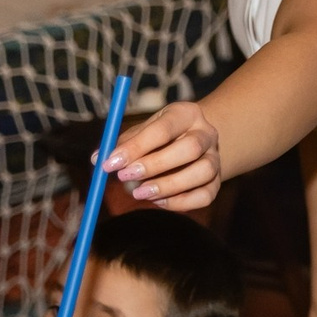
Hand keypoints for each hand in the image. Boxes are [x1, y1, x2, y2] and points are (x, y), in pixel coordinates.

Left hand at [104, 100, 223, 210]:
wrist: (194, 143)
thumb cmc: (160, 137)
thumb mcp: (143, 131)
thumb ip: (122, 144)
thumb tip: (98, 159)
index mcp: (186, 114)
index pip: (163, 129)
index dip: (136, 147)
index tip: (110, 163)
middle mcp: (207, 133)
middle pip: (190, 148)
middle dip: (155, 165)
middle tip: (125, 178)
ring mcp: (216, 158)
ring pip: (202, 173)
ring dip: (169, 186)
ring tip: (139, 193)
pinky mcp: (217, 181)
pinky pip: (205, 196)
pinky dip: (180, 202)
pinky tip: (158, 201)